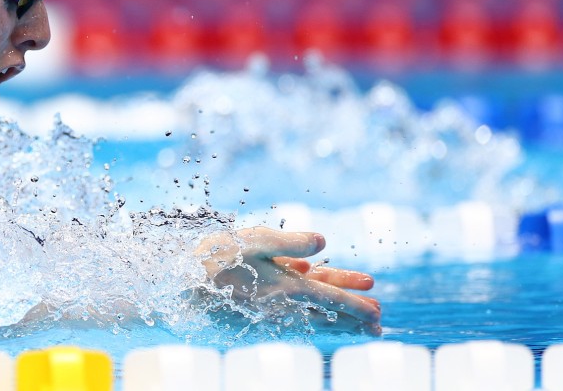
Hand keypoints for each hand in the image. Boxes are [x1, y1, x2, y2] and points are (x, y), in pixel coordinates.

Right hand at [196, 227, 380, 334]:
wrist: (184, 283)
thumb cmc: (219, 256)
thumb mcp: (257, 238)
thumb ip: (293, 241)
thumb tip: (324, 242)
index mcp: (288, 286)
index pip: (333, 298)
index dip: (357, 305)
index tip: (378, 314)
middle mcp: (283, 303)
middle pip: (328, 312)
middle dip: (354, 317)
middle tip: (378, 324)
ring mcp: (270, 310)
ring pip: (313, 316)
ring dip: (337, 318)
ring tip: (358, 322)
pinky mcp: (258, 312)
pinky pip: (292, 313)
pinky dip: (309, 311)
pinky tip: (312, 302)